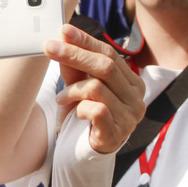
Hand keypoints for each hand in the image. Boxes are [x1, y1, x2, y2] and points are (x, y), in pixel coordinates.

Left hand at [48, 25, 144, 154]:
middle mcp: (136, 98)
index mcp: (132, 83)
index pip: (110, 54)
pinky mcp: (117, 134)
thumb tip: (64, 36)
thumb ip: (74, 66)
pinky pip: (96, 110)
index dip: (86, 41)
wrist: (82, 155)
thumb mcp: (78, 88)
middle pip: (106, 66)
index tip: (64, 31)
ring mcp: (130, 117)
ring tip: (61, 98)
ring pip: (98, 87)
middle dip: (75, 55)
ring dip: (72, 90)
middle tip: (50, 48)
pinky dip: (79, 108)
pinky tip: (73, 113)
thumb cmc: (83, 119)